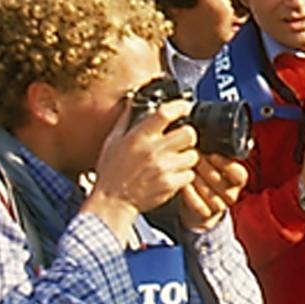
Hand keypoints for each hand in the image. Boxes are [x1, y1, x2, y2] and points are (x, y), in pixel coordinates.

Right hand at [93, 97, 199, 222]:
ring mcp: (163, 168)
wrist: (112, 202)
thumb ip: (126, 120)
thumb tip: (133, 102)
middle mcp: (152, 151)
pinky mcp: (170, 184)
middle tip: (180, 140)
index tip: (185, 107)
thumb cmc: (111, 172)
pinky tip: (171, 175)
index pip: (165, 114)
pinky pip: (189, 174)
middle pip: (189, 133)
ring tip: (174, 161)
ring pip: (193, 155)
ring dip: (186, 157)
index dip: (180, 107)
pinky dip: (184, 175)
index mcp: (138, 137)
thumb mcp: (113, 141)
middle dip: (187, 135)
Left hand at [179, 155, 248, 232]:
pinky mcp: (207, 216)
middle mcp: (232, 194)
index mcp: (237, 180)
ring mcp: (220, 207)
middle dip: (207, 170)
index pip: (240, 175)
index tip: (213, 155)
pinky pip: (200, 206)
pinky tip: (184, 184)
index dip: (227, 165)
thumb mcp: (213, 164)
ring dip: (199, 182)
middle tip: (194, 160)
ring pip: (213, 196)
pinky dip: (191, 195)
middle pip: (224, 184)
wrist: (196, 204)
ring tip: (188, 170)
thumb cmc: (204, 177)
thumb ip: (214, 154)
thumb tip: (207, 136)